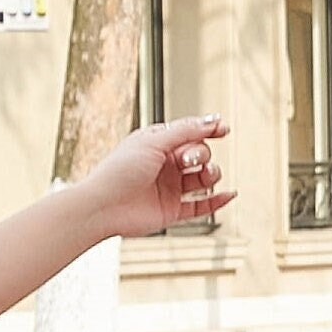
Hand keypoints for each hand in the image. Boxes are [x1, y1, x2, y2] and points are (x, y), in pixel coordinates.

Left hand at [82, 116, 235, 240]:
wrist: (102, 207)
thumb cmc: (119, 171)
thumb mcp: (154, 142)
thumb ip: (186, 130)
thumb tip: (214, 120)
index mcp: (159, 145)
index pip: (191, 133)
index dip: (208, 129)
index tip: (223, 129)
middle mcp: (166, 166)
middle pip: (201, 154)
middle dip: (201, 155)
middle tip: (187, 161)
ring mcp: (169, 189)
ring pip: (203, 180)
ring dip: (211, 175)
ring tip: (205, 175)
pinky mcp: (170, 211)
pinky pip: (200, 207)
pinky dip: (216, 202)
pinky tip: (229, 194)